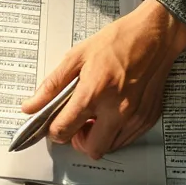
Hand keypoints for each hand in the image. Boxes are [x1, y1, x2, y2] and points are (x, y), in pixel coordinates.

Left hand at [22, 0, 185, 159]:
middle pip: (90, 149)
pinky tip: (113, 111)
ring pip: (109, 147)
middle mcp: (117, 110)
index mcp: (94, 93)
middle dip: (79, 140)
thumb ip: (51, 85)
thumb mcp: (76, 57)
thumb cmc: (117, 41)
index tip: (56, 124)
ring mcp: (135, 117)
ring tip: (96, 114)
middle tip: (78, 122)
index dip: (55, 131)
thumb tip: (31, 106)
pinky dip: (116, 132)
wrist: (154, 35)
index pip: (64, 130)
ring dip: (98, 137)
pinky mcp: (148, 118)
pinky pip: (126, 138)